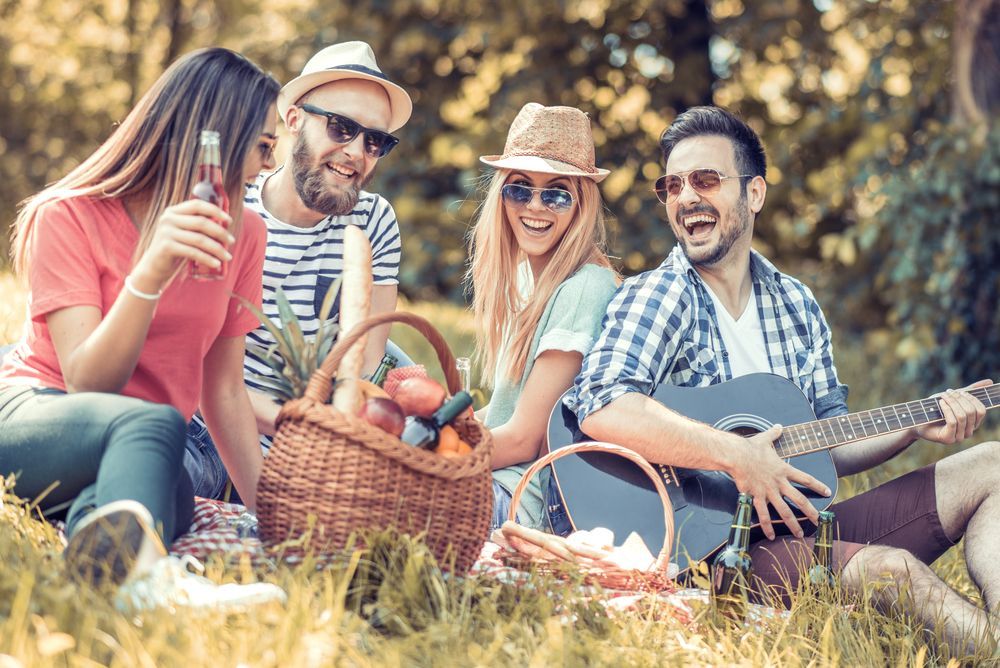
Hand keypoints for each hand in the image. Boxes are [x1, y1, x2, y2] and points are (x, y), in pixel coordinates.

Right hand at [131, 199, 233, 290]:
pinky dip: (207, 258)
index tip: (229, 220)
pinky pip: (193, 252)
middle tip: (232, 241)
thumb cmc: (175, 247)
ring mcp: (166, 232)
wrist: (154, 265)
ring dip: (217, 248)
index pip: (197, 205)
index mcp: (173, 211)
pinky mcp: (166, 247)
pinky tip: (216, 263)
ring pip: (199, 239)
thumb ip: (197, 225)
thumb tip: (225, 224)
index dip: (215, 210)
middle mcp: (168, 219)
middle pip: (201, 222)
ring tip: (227, 256)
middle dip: (220, 232)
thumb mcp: (183, 232)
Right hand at [729, 424, 831, 540]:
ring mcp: (768, 492)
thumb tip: (779, 426)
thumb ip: (774, 434)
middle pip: (799, 500)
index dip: (818, 486)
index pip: (806, 479)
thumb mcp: (765, 439)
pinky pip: (763, 515)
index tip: (828, 492)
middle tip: (818, 521)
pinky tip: (771, 536)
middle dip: (810, 512)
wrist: (737, 456)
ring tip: (799, 535)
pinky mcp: (756, 497)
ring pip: (784, 511)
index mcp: (784, 470)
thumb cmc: (750, 447)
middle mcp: (779, 483)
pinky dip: (767, 526)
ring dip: (793, 524)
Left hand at [916, 379, 991, 444]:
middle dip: (959, 399)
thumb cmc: (935, 409)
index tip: (960, 391)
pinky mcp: (948, 439)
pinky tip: (941, 403)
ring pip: (962, 416)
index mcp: (973, 423)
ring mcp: (959, 437)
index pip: (981, 410)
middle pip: (971, 412)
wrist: (916, 421)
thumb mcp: (953, 398)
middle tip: (948, 392)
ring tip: (943, 396)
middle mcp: (968, 432)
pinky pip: (953, 422)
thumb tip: (990, 382)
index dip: (972, 399)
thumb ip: (970, 391)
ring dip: (952, 402)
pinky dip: (947, 409)